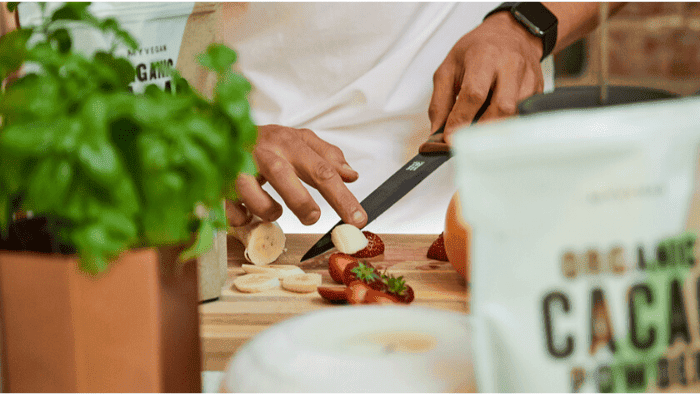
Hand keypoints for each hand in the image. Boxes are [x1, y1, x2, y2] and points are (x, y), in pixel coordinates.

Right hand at [226, 124, 366, 227]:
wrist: (222, 128)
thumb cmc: (267, 141)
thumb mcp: (300, 141)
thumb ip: (327, 156)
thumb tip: (352, 175)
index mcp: (289, 142)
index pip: (322, 170)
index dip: (342, 197)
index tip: (358, 219)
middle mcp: (264, 151)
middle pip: (284, 176)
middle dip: (301, 202)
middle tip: (313, 217)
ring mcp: (237, 165)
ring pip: (250, 191)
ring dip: (266, 209)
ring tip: (275, 213)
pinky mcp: (216, 180)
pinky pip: (228, 206)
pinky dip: (240, 216)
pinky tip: (245, 215)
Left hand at [429, 11, 544, 143]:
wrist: (511, 33)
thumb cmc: (477, 50)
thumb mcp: (449, 68)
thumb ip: (439, 102)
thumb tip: (437, 134)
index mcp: (485, 56)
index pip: (474, 94)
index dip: (461, 120)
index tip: (449, 139)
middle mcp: (511, 66)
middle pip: (501, 109)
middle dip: (480, 131)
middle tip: (464, 143)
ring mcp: (529, 78)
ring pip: (514, 116)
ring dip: (493, 131)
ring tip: (477, 133)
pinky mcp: (539, 90)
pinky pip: (522, 116)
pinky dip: (505, 126)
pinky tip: (493, 124)